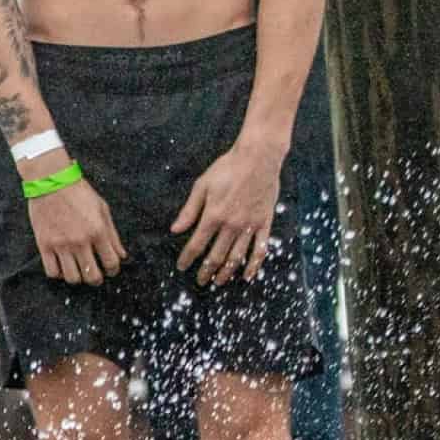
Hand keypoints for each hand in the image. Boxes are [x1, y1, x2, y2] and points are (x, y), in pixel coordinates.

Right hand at [24, 164, 125, 285]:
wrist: (50, 180)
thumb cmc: (78, 191)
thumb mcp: (102, 209)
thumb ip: (113, 235)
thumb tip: (121, 255)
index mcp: (98, 231)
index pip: (111, 263)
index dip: (113, 270)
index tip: (110, 269)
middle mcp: (81, 241)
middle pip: (92, 276)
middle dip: (97, 279)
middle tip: (95, 275)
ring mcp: (61, 244)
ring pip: (73, 278)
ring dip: (78, 278)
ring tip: (78, 271)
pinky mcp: (44, 245)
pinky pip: (52, 271)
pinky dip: (58, 274)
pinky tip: (61, 267)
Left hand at [171, 139, 282, 285]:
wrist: (258, 157)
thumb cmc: (227, 168)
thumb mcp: (202, 185)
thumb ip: (189, 210)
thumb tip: (174, 229)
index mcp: (213, 216)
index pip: (196, 245)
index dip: (187, 258)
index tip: (181, 267)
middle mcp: (231, 225)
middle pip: (216, 256)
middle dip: (205, 271)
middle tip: (199, 281)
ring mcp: (249, 226)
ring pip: (236, 257)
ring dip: (226, 273)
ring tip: (218, 282)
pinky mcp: (264, 223)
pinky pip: (260, 249)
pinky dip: (253, 265)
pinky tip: (247, 276)